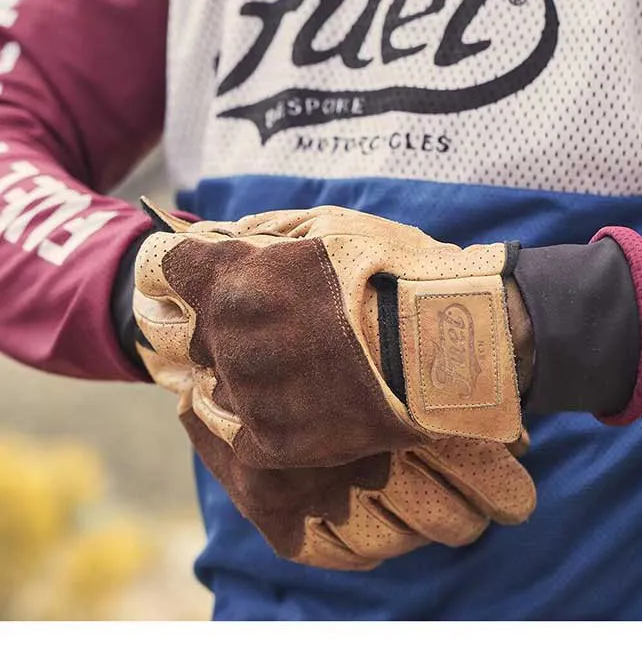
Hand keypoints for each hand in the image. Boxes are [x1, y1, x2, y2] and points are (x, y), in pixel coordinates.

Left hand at [133, 201, 532, 468]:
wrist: (453, 347)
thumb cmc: (400, 275)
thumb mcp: (335, 226)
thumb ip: (267, 229)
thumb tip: (224, 237)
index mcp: (234, 278)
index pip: (162, 269)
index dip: (181, 270)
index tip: (198, 277)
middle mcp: (228, 338)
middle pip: (195, 333)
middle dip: (228, 327)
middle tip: (287, 326)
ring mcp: (251, 394)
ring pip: (225, 384)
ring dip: (256, 376)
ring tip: (316, 368)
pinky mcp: (276, 442)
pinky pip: (248, 433)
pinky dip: (277, 418)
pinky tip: (318, 403)